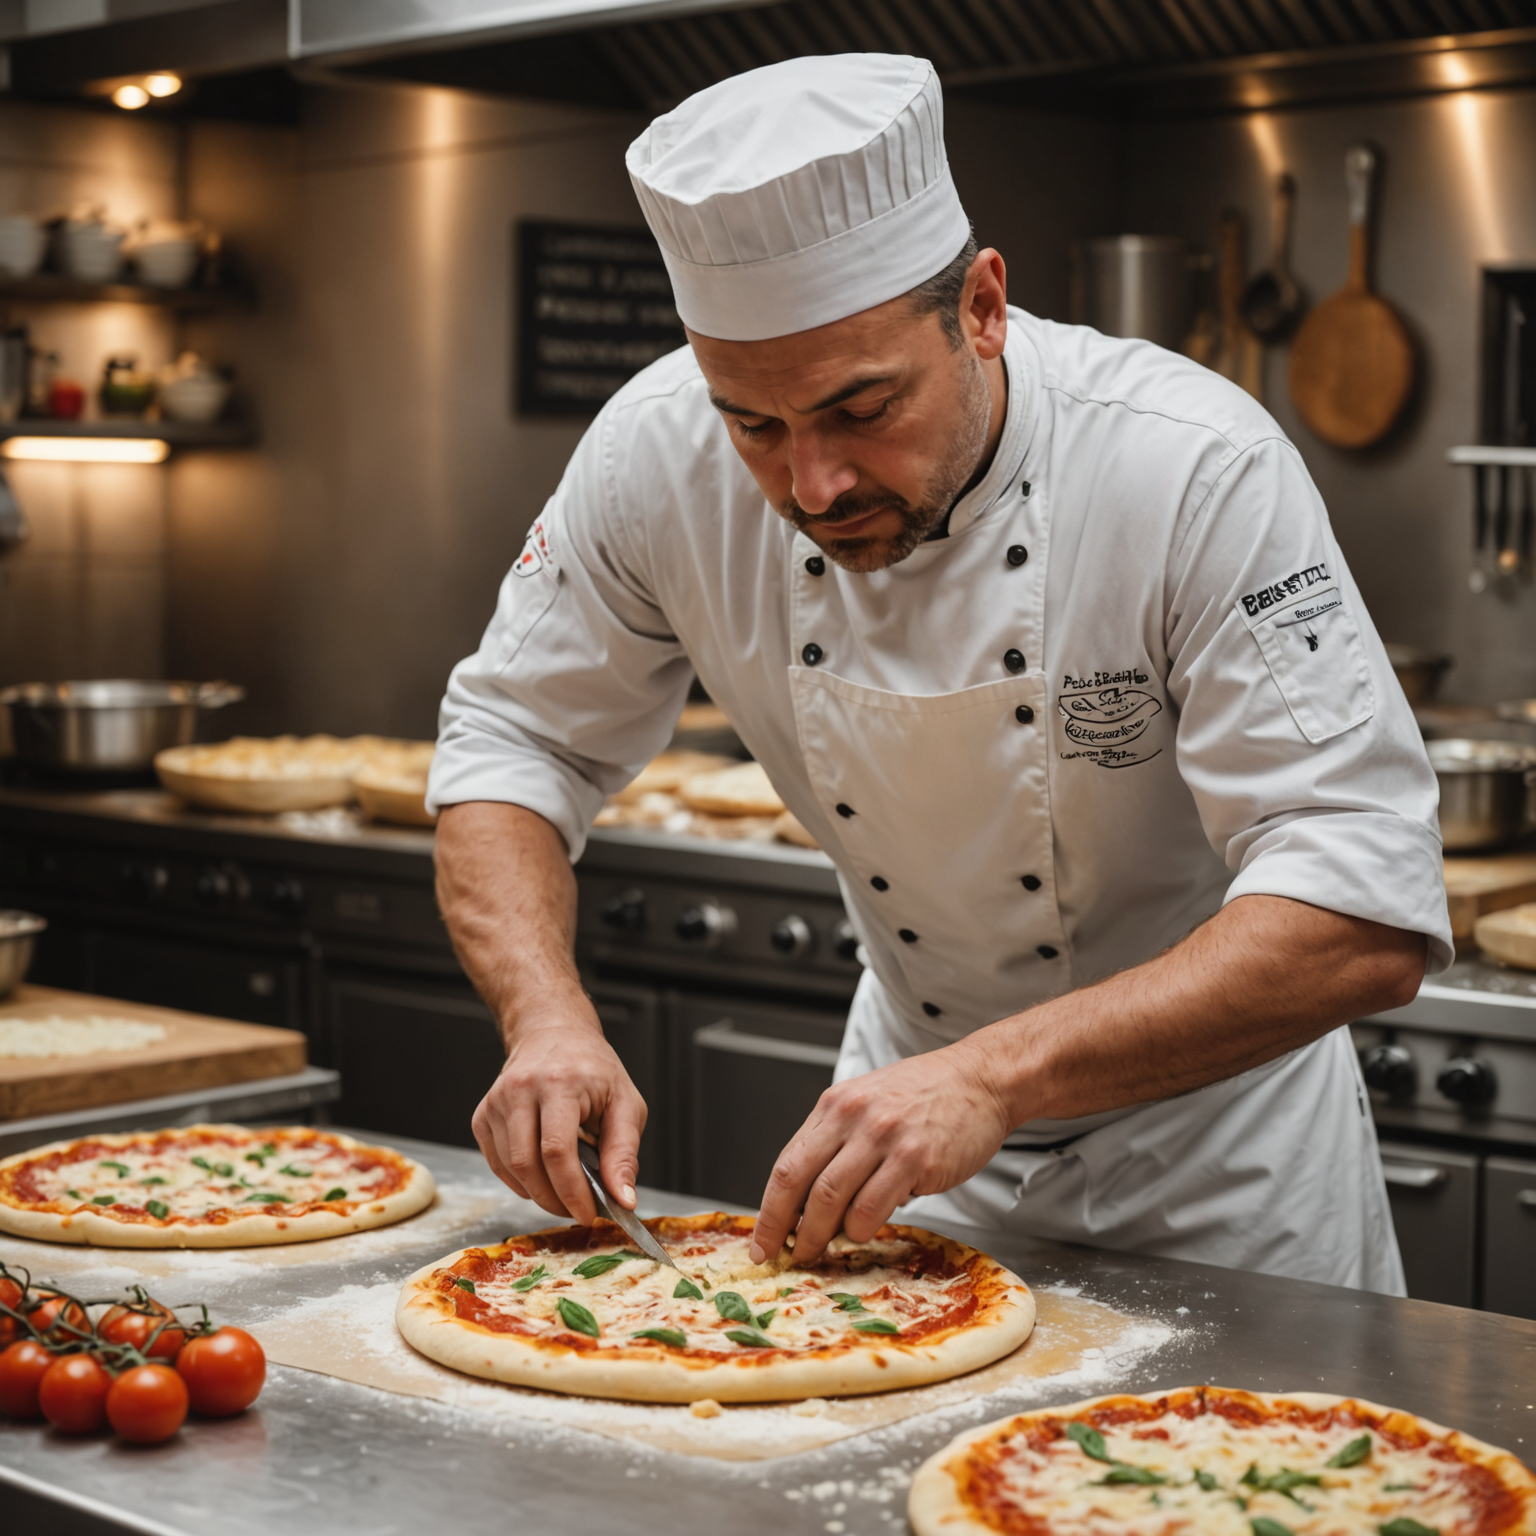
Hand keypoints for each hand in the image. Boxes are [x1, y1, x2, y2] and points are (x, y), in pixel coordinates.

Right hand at [471, 1012, 646, 1224]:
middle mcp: (520, 1089)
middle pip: (527, 1164)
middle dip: (554, 1199)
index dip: (572, 1191)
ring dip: (538, 1194)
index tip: (589, 1214)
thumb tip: (624, 1199)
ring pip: (510, 1168)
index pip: (556, 1150)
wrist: (553, 1034)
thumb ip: (624, 1153)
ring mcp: (496, 1102)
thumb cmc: (593, 1069)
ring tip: (565, 1192)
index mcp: (560, 1082)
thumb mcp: (625, 1103)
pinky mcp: (483, 1115)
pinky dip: (520, 1182)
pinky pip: (497, 1164)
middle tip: (577, 1209)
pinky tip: (542, 1176)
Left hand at [749, 1036, 1012, 1263]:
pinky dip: (862, 1229)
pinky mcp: (914, 1158)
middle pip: (799, 1183)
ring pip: (831, 1200)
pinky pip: (872, 1208)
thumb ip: (838, 1142)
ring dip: (821, 1235)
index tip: (762, 1240)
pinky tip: (867, 1228)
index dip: (768, 1210)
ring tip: (824, 1249)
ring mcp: (883, 1137)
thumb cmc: (926, 1096)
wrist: (981, 1080)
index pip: (786, 1164)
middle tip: (785, 1256)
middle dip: (784, 1230)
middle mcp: (852, 1116)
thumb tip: (807, 1202)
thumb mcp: (868, 1103)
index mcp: (834, 1105)